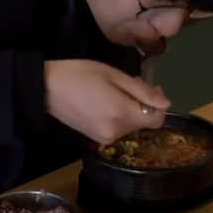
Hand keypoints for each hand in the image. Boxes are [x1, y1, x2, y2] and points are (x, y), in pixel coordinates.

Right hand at [44, 59, 169, 143]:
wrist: (46, 88)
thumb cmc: (80, 74)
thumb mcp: (114, 75)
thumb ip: (142, 91)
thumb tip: (166, 104)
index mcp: (122, 114)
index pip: (156, 119)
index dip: (159, 103)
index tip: (153, 87)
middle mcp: (116, 132)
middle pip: (143, 122)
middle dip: (143, 104)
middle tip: (131, 82)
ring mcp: (105, 138)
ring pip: (131, 126)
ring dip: (131, 109)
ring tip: (116, 90)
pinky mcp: (95, 138)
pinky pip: (117, 128)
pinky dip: (119, 116)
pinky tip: (106, 101)